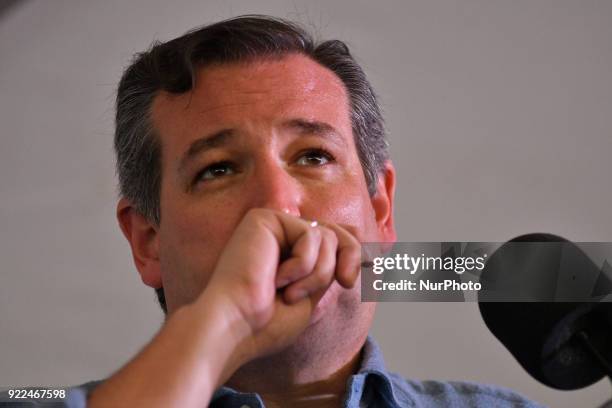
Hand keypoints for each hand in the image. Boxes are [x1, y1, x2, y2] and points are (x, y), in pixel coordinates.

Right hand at [197, 208, 361, 365]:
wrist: (236, 325)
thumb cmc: (267, 323)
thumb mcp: (312, 294)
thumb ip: (329, 268)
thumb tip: (359, 248)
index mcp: (290, 254)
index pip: (333, 241)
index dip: (356, 251)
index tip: (373, 268)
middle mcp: (281, 236)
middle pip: (337, 232)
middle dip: (351, 256)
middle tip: (348, 282)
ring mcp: (273, 226)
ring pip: (327, 237)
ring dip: (317, 273)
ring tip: (289, 293)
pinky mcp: (265, 218)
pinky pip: (311, 235)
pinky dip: (303, 264)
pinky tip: (277, 279)